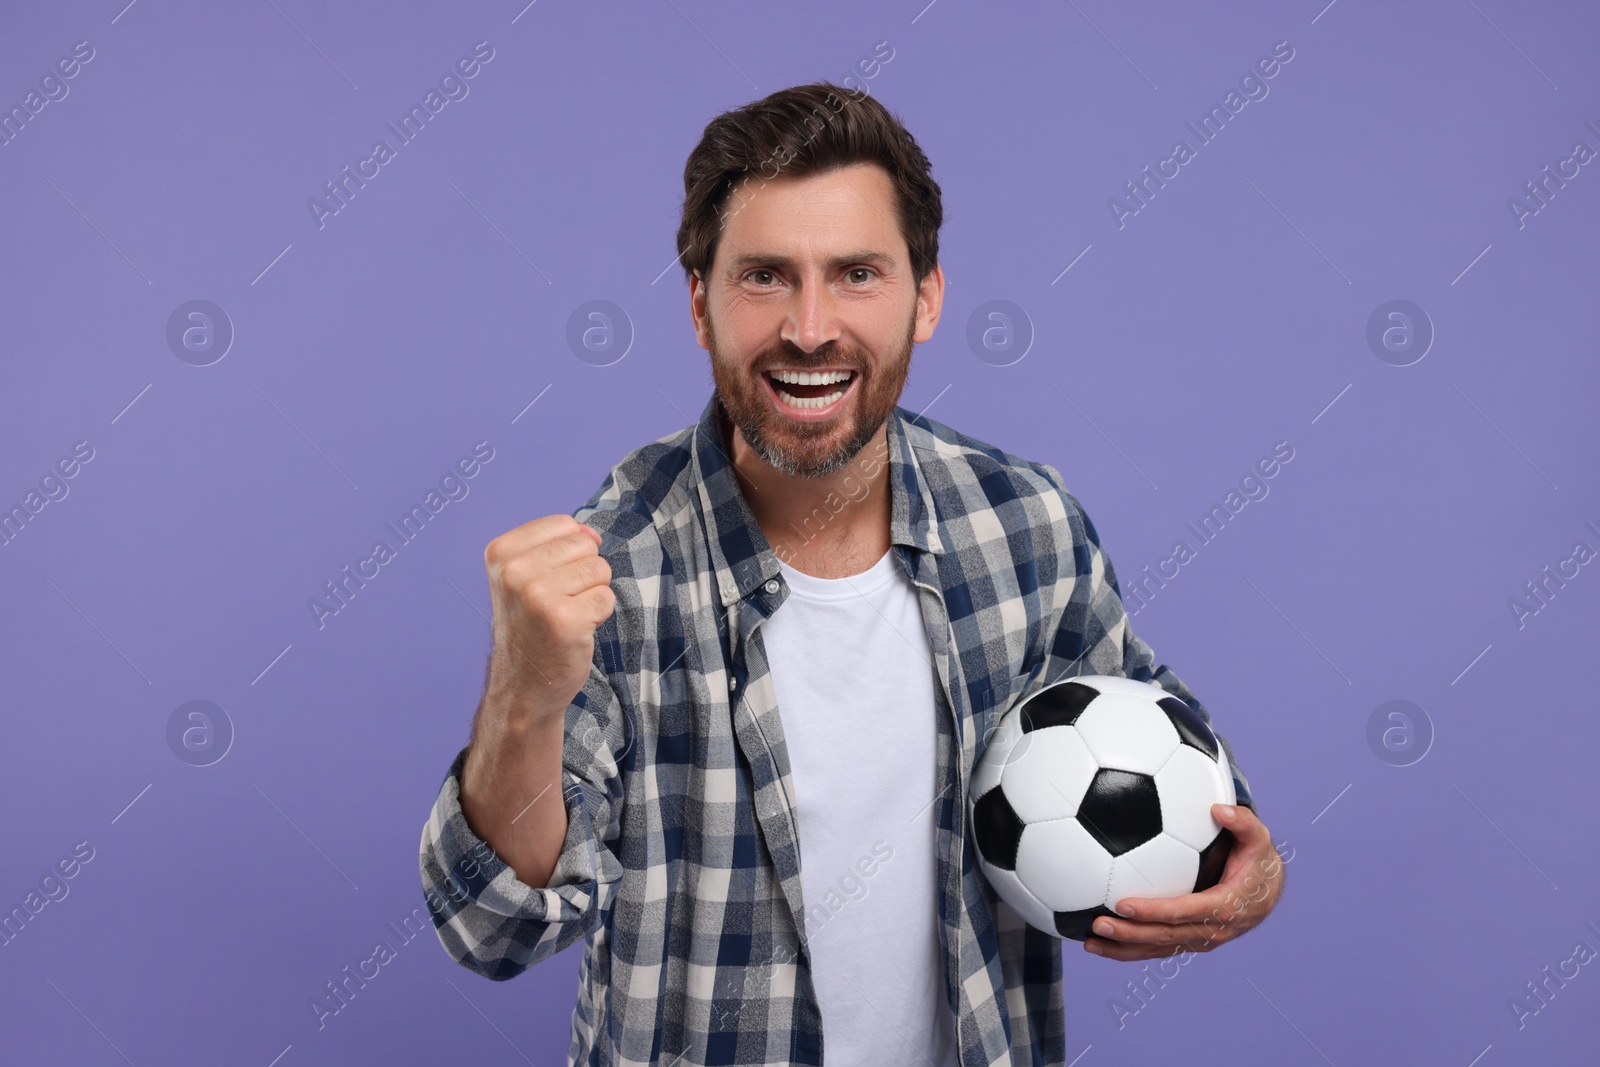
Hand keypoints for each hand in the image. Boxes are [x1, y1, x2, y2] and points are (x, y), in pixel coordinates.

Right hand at [482, 514, 615, 722]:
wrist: (522, 685)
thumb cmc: (531, 626)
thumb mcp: (525, 576)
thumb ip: (556, 545)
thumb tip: (591, 533)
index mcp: (501, 553)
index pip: (564, 524)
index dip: (569, 552)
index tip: (549, 581)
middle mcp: (514, 572)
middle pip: (584, 545)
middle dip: (583, 574)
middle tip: (559, 603)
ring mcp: (538, 596)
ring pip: (600, 569)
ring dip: (592, 594)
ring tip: (566, 616)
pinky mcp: (564, 620)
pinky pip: (607, 597)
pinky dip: (598, 615)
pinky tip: (575, 631)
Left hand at [1082, 803, 1284, 961]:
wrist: (1267, 894)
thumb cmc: (1257, 861)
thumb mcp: (1258, 840)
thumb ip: (1243, 822)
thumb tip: (1219, 808)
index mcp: (1225, 907)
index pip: (1183, 912)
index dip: (1153, 911)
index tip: (1123, 904)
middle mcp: (1211, 931)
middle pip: (1165, 937)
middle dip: (1130, 934)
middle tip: (1097, 926)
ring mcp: (1200, 941)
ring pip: (1159, 950)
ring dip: (1124, 949)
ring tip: (1090, 943)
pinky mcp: (1190, 943)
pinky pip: (1158, 949)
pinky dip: (1131, 950)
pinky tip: (1103, 943)